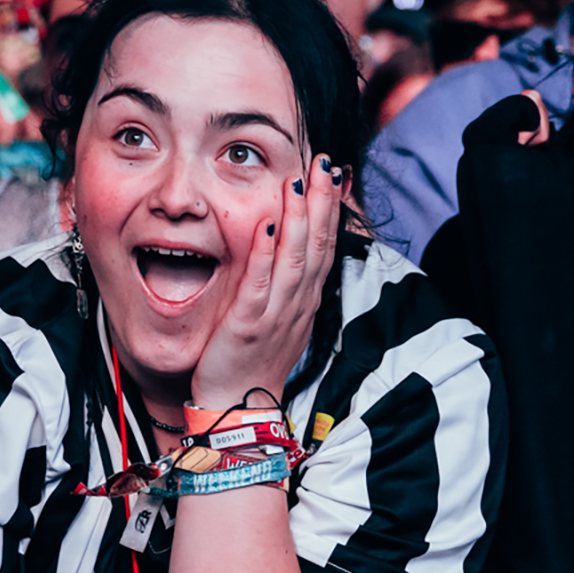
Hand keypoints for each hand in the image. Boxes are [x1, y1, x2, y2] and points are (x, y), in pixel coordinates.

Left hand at [191, 154, 342, 410]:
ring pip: (295, 259)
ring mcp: (277, 314)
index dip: (330, 209)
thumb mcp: (280, 319)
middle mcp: (298, 304)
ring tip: (299, 180)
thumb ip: (287, 283)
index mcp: (305, 301)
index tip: (333, 174)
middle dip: (321, 201)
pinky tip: (269, 224)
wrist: (240, 411)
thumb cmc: (254, 362)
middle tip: (324, 161)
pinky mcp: (250, 325)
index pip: (325, 246)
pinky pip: (261, 284)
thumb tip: (291, 247)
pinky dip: (266, 253)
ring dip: (299, 217)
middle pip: (318, 245)